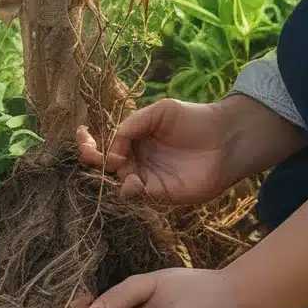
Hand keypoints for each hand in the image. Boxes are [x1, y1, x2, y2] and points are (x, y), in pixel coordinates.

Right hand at [76, 97, 240, 205]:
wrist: (226, 138)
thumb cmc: (194, 118)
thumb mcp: (160, 111)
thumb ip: (133, 124)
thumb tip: (112, 147)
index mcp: (135, 138)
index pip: (106, 144)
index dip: (90, 142)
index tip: (82, 135)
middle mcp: (138, 159)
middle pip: (107, 166)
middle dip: (94, 160)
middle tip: (90, 154)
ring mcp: (149, 177)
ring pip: (119, 182)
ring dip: (113, 176)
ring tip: (121, 166)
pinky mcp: (162, 194)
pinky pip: (139, 197)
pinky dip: (130, 192)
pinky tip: (133, 182)